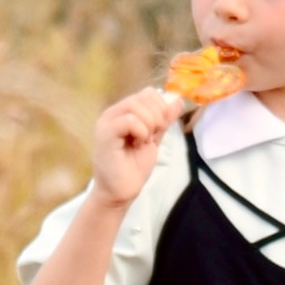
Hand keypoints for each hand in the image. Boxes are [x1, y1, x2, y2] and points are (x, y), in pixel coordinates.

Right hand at [88, 84, 183, 204]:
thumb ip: (164, 120)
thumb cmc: (133, 167)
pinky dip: (141, 131)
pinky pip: (129, 120)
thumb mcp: (154, 138)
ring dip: (149, 125)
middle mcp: (113, 113)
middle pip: (144, 97)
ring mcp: (107, 122)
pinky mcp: (105, 133)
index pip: (148, 93)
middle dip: (157, 117)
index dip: (160, 108)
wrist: (120, 191)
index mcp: (123, 112)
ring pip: (136, 106)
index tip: (158, 130)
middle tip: (150, 137)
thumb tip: (178, 101)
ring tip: (142, 142)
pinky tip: (137, 144)